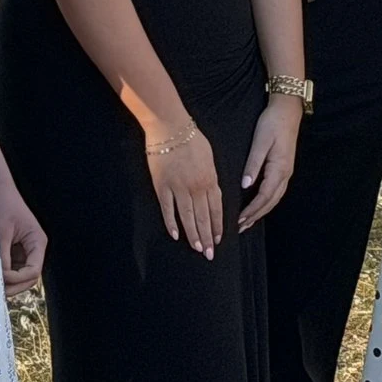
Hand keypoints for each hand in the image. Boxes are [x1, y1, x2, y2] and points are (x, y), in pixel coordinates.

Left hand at [0, 174, 46, 294]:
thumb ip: (1, 258)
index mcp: (37, 242)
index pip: (33, 271)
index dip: (18, 279)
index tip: (0, 278)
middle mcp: (34, 248)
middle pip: (29, 278)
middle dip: (13, 286)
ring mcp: (23, 250)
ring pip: (19, 276)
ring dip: (7, 282)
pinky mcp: (12, 250)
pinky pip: (10, 268)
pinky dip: (1, 273)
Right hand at [146, 122, 222, 259]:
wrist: (170, 127)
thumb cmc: (192, 138)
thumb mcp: (209, 157)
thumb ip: (211, 177)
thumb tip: (213, 194)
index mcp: (210, 179)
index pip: (216, 208)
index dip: (218, 226)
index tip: (219, 240)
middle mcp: (196, 187)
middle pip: (203, 217)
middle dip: (207, 237)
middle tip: (209, 254)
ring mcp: (178, 188)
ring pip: (187, 217)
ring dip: (193, 234)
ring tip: (197, 248)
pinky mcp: (162, 186)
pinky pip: (167, 209)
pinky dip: (171, 223)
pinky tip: (175, 235)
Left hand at [237, 96, 303, 231]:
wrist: (288, 109)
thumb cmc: (272, 123)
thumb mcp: (261, 142)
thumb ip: (253, 164)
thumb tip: (245, 185)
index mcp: (279, 169)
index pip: (264, 196)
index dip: (251, 210)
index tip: (239, 220)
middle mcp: (285, 174)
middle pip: (270, 202)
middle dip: (256, 216)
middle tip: (240, 227)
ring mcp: (287, 171)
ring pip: (274, 198)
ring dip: (261, 211)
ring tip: (247, 221)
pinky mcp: (284, 167)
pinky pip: (275, 190)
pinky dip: (266, 201)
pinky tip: (258, 203)